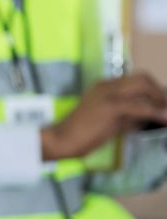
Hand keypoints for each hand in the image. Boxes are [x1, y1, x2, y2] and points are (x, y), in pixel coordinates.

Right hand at [41, 73, 166, 159]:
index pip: (135, 80)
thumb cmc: (80, 134)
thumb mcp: (107, 121)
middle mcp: (107, 85)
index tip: (160, 102)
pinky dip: (155, 112)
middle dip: (159, 92)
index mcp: (104, 86)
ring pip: (144, 88)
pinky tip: (163, 119)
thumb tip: (147, 118)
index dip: (152, 90)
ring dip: (160, 100)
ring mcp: (109, 94)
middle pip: (143, 79)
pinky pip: (140, 107)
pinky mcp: (111, 107)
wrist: (62, 140)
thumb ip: (127, 116)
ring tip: (166, 114)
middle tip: (165, 107)